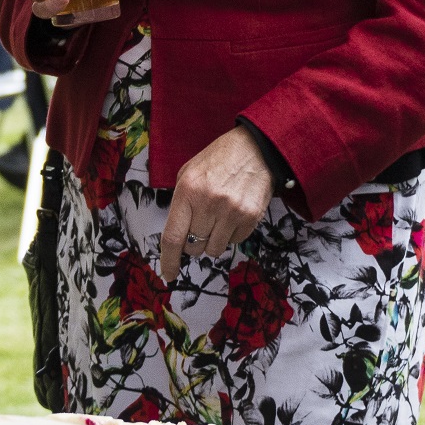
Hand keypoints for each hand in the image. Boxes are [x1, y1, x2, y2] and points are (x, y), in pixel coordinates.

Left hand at [159, 127, 274, 282]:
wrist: (256, 149)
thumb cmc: (219, 160)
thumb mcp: (189, 172)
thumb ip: (180, 202)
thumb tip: (176, 235)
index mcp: (187, 191)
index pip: (173, 237)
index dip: (169, 261)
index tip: (168, 275)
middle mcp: (208, 203)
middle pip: (194, 247)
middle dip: (194, 242)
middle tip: (202, 224)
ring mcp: (231, 212)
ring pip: (214, 250)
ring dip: (214, 240)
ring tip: (219, 218)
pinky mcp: (251, 217)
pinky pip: (235, 243)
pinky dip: (231, 234)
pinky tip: (234, 214)